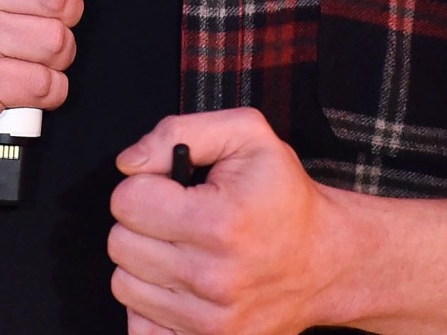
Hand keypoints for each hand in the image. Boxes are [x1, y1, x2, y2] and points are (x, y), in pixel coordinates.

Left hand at [108, 108, 359, 334]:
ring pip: (124, 284)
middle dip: (142, 223)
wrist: (326, 261)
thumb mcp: (248, 136)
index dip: (145, 185)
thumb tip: (130, 163)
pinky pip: (140, 327)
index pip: (127, 201)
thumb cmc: (284, 198)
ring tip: (183, 250)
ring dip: (145, 264)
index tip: (170, 188)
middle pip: (120, 244)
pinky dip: (151, 304)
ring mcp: (209, 320)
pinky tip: (179, 285)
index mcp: (220, 222)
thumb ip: (180, 131)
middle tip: (178, 219)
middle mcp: (213, 277)